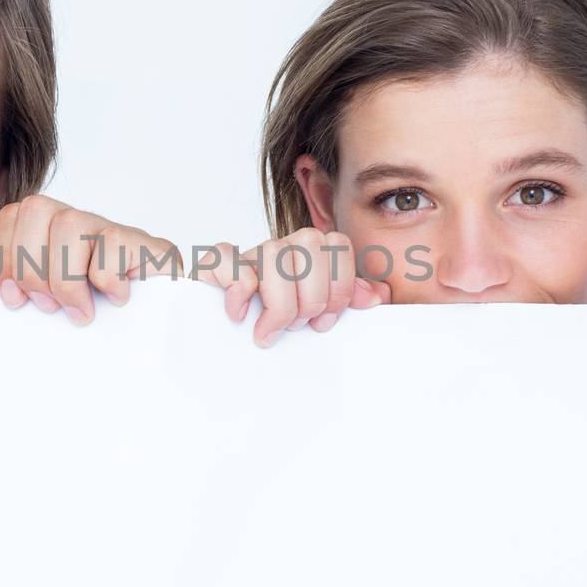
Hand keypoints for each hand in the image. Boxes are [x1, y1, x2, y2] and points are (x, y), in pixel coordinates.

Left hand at [0, 194, 180, 325]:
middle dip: (30, 267)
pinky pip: (111, 243)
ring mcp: (115, 232)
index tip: (14, 297)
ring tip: (80, 310)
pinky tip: (115, 298)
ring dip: (66, 278)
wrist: (159, 336)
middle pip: (36, 209)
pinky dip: (105, 278)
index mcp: (51, 234)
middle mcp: (82, 225)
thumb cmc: (91, 321)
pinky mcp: (147, 246)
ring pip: (70, 223)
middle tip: (49, 305)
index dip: (4, 256)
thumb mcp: (34, 301)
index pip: (12, 215)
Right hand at [192, 228, 388, 347]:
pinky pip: (228, 259)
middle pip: (310, 242)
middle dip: (312, 296)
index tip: (324, 321)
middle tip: (299, 326)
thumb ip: (347, 302)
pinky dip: (238, 289)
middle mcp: (277, 250)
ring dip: (278, 302)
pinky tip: (239, 314)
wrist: (215, 343)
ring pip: (273, 251)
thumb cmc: (270, 329)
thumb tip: (376, 297)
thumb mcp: (315, 318)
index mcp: (305, 258)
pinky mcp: (210, 266)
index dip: (339, 286)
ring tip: (270, 329)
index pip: (338, 245)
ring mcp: (244, 256)